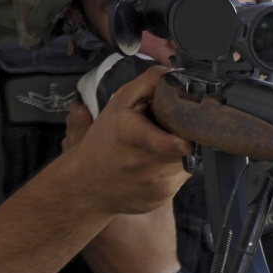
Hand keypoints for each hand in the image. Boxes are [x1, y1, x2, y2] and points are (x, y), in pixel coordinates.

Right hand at [58, 66, 192, 216]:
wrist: (85, 186)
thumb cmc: (103, 141)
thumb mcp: (119, 103)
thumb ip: (149, 83)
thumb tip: (180, 74)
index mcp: (132, 136)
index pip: (161, 143)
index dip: (175, 142)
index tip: (186, 143)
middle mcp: (146, 165)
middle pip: (186, 146)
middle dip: (185, 135)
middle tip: (171, 129)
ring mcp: (156, 186)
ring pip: (187, 163)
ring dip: (181, 153)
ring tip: (160, 148)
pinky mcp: (163, 198)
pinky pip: (182, 178)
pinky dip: (175, 170)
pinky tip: (156, 166)